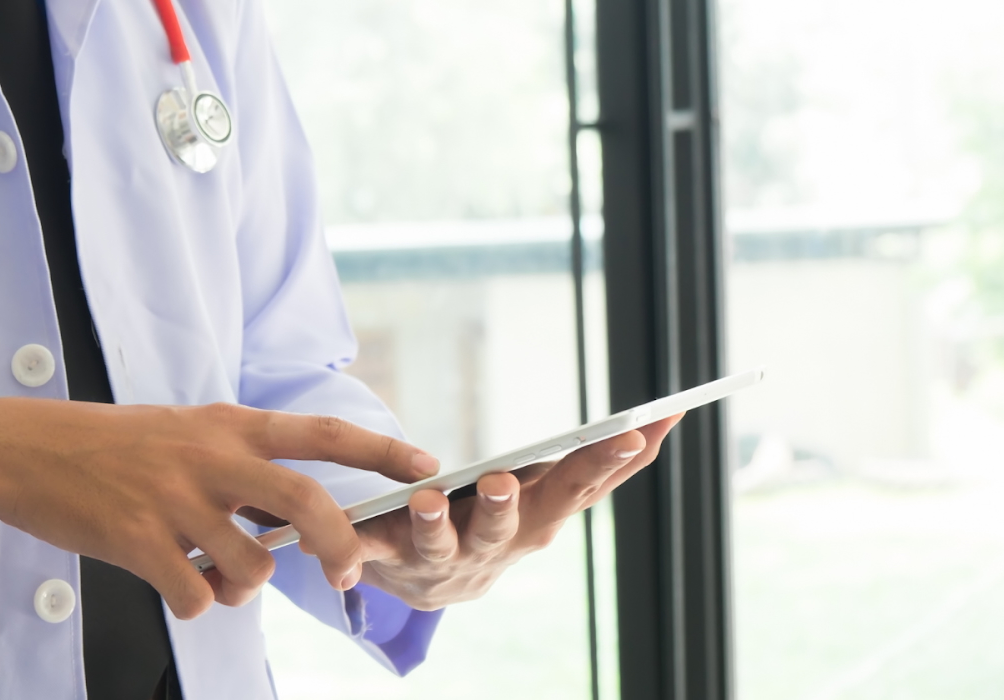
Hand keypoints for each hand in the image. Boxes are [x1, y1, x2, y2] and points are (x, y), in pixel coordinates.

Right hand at [0, 399, 437, 619]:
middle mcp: (211, 458)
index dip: (381, 451)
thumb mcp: (186, 431)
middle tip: (349, 574)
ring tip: (213, 574)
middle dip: (339, 544)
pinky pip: (197, 596)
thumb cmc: (112, 445)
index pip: (321, 433)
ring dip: (244, 586)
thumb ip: (241, 464)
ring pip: (251, 566)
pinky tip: (173, 583)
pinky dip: (194, 602)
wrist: (24, 450)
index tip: (428, 466)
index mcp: (229, 425)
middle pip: (304, 502)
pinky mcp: (137, 540)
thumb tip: (295, 518)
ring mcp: (175, 500)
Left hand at [354, 415, 680, 609]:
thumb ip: (590, 464)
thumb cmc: (492, 520)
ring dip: (437, 523)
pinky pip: (370, 549)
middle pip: (513, 526)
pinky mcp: (391, 560)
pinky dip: (356, 544)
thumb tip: (659, 420)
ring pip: (443, 543)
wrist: (427, 583)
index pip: (584, 487)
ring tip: (428, 500)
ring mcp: (445, 559)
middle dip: (511, 505)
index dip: (612, 462)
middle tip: (505, 482)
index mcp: (541, 519)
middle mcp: (499, 546)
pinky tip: (345, 532)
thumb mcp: (544, 493)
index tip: (638, 429)